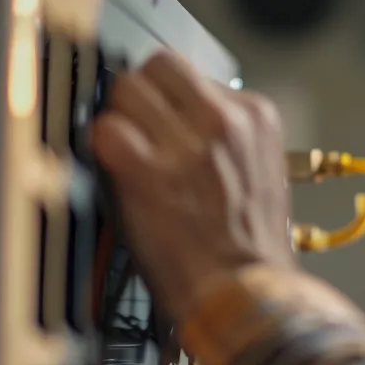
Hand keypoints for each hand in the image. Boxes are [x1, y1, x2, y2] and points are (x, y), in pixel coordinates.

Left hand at [90, 49, 293, 321]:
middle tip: (136, 127)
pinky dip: (101, 148)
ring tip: (125, 153)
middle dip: (142, 93)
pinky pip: (105, 130)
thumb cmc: (253, 252)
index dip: (172, 100)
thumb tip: (186, 124)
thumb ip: (229, 140)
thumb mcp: (262, 175)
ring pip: (127, 89)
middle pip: (160, 66)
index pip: (195, 74)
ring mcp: (185, 143)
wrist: (248, 298)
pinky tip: (113, 171)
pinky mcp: (147, 170)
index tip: (165, 123)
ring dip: (119, 118)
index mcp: (257, 117)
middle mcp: (223, 121)